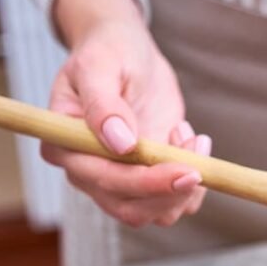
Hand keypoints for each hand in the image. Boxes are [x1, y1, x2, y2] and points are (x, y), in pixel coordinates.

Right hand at [41, 0, 210, 227]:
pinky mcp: (147, 180)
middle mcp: (88, 173)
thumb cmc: (108, 53)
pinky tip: (188, 139)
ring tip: (191, 136)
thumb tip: (120, 143)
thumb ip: (104, 103)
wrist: (127, 53)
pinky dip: (195, 181)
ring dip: (187, 186)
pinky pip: (175, 202)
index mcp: (65, 147)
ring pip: (156, 212)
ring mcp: (118, 181)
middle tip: (201, 159)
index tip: (185, 171)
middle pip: (131, 208)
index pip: (104, 180)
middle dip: (172, 191)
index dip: (146, 183)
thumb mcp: (99, 65)